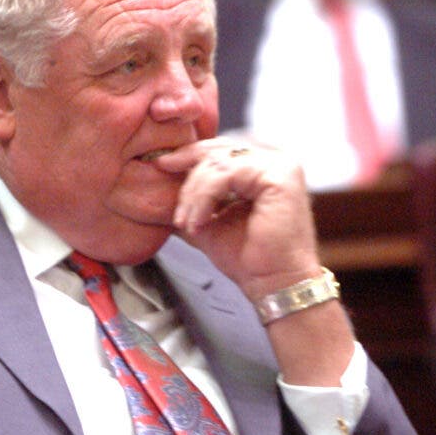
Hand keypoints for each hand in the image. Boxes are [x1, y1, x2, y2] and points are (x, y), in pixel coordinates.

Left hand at [155, 137, 321, 300]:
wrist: (272, 284)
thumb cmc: (247, 257)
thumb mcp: (208, 220)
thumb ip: (191, 199)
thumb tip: (156, 186)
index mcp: (260, 167)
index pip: (218, 150)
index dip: (188, 155)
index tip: (161, 166)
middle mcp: (273, 160)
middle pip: (216, 152)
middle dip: (188, 180)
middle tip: (176, 210)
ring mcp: (279, 165)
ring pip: (218, 163)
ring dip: (194, 195)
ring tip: (187, 223)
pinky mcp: (279, 176)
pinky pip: (228, 175)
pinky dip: (206, 198)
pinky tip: (200, 222)